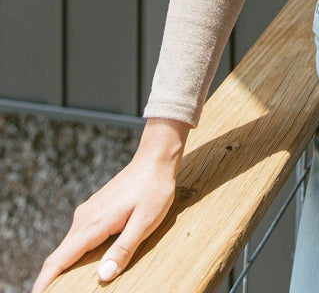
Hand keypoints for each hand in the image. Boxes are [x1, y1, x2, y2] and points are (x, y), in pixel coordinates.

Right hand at [31, 118, 189, 292]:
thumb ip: (123, 249)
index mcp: (92, 224)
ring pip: (70, 247)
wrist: (155, 159)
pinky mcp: (95, 210)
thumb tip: (103, 276)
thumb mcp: (145, 222)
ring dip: (65, 268)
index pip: (59, 259)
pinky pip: (80, 237)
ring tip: (66, 287)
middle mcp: (84, 218)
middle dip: (53, 280)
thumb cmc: (154, 189)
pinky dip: (76, 255)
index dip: (44, 282)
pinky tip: (85, 265)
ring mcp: (88, 212)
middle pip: (61, 256)